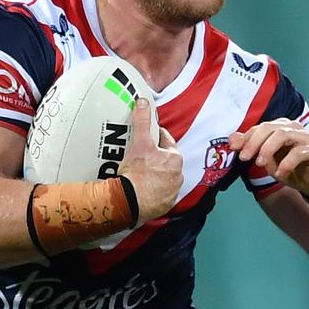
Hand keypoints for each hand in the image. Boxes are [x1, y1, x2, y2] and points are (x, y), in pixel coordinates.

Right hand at [120, 98, 182, 222]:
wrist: (130, 202)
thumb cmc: (137, 173)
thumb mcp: (139, 143)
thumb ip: (142, 121)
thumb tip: (143, 102)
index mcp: (175, 158)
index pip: (166, 141)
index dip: (155, 138)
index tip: (146, 138)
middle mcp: (178, 175)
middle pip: (165, 160)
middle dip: (155, 157)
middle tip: (140, 156)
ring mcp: (172, 191)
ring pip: (164, 178)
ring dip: (155, 175)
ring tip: (139, 174)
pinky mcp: (165, 205)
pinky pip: (160, 194)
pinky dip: (153, 191)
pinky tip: (141, 189)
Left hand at [228, 118, 308, 197]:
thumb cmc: (290, 169)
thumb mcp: (268, 161)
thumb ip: (252, 149)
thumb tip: (232, 140)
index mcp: (279, 128)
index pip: (259, 128)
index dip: (246, 138)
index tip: (234, 150)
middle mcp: (292, 128)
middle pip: (269, 128)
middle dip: (254, 142)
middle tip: (244, 158)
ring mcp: (305, 137)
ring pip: (282, 135)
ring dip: (268, 149)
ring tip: (261, 164)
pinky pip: (298, 152)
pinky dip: (286, 163)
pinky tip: (280, 174)